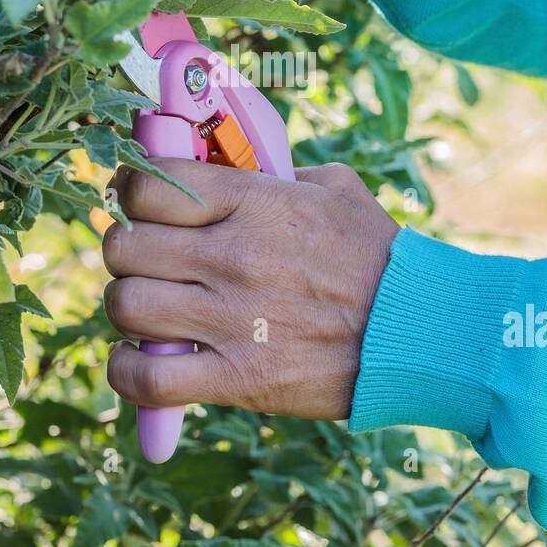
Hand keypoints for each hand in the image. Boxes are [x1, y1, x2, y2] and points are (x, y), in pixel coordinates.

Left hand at [103, 160, 397, 420]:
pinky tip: (141, 362)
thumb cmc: (379, 258)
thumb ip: (279, 174)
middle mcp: (233, 256)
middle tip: (144, 260)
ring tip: (147, 310)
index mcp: (255, 203)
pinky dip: (129, 372)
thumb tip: (233, 168)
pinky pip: (148, 377)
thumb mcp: (336, 191)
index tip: (137, 202)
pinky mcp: (239, 378)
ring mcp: (231, 320)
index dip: (131, 191)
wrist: (422, 331)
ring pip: (126, 306)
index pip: (151, 185)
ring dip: (125, 309)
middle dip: (124, 251)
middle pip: (125, 246)